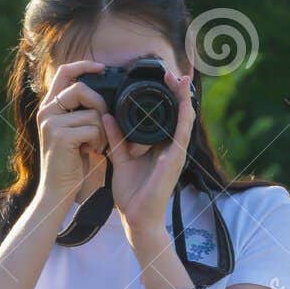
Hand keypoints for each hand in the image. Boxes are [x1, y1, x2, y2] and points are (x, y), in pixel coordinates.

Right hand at [33, 60, 107, 212]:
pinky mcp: (59, 136)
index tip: (102, 67)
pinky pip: (93, 128)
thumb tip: (104, 93)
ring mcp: (51, 123)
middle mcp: (46, 111)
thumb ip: (82, 111)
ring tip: (93, 145)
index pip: (64, 72)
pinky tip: (89, 152)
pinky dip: (99, 142)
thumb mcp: (75, 131)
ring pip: (93, 112)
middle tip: (102, 125)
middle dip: (100, 105)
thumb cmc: (71, 162)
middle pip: (81, 88)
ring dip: (101, 131)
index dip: (84, 65)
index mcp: (50, 107)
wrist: (58, 190)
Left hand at [103, 69, 193, 242]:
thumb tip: (105, 115)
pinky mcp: (176, 159)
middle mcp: (170, 146)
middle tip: (171, 71)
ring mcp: (176, 152)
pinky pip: (182, 133)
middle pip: (178, 112)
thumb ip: (116, 137)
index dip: (166, 96)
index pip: (166, 115)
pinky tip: (184, 101)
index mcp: (159, 145)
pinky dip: (183, 115)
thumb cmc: (132, 192)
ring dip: (183, 97)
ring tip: (180, 77)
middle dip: (177, 90)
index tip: (162, 77)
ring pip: (184, 118)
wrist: (136, 217)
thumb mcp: (120, 158)